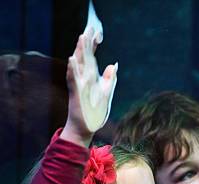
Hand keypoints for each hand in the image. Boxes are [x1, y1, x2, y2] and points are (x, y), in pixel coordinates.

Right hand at [63, 26, 116, 145]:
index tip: (97, 32)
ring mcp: (78, 85)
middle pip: (85, 57)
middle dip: (87, 43)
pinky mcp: (75, 93)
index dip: (94, 46)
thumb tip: (113, 65)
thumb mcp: (105, 93)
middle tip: (89, 28)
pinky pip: (72, 79)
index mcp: (90, 78)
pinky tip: (72, 59)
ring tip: (82, 37)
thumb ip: (109, 79)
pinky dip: (72, 69)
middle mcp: (83, 79)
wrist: (85, 128)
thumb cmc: (94, 111)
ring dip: (80, 51)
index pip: (92, 58)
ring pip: (78, 65)